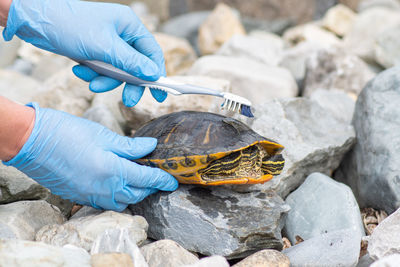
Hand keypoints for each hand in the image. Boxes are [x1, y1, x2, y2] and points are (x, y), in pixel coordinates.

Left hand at [3, 0, 166, 105]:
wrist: (35, 21)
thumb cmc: (70, 26)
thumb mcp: (104, 47)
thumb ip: (131, 63)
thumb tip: (153, 75)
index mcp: (130, 26)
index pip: (152, 53)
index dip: (157, 74)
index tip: (159, 94)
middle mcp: (122, 34)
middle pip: (136, 65)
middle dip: (128, 83)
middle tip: (128, 100)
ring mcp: (108, 43)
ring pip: (118, 70)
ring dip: (106, 80)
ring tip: (92, 82)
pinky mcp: (95, 51)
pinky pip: (102, 69)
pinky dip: (93, 74)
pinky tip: (80, 71)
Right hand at [3, 103, 177, 210]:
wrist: (31, 141)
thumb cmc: (67, 132)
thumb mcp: (103, 135)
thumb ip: (130, 146)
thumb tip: (151, 147)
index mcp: (112, 171)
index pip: (146, 179)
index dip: (162, 179)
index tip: (172, 180)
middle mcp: (103, 189)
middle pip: (136, 194)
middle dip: (150, 188)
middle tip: (157, 178)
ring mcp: (89, 195)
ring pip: (121, 202)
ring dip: (134, 194)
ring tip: (139, 181)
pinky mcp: (79, 196)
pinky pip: (105, 203)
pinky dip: (117, 197)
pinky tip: (117, 185)